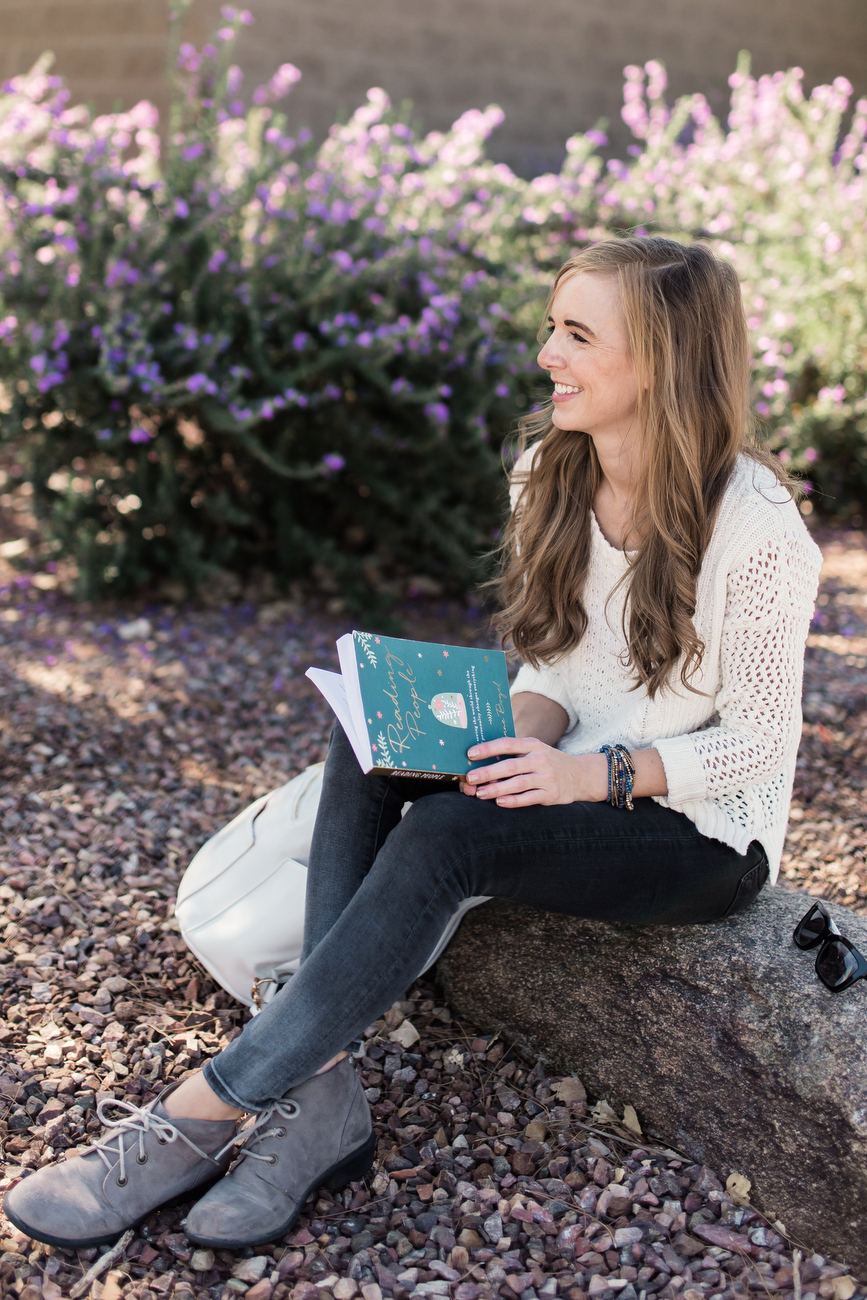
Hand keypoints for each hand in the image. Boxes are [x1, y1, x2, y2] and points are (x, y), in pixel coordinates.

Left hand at [460, 736, 608, 806]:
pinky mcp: (552, 794)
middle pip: (510, 766)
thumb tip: (481, 759)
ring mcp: (547, 777)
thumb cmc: (548, 762)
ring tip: (480, 793)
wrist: (581, 775)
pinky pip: (529, 798)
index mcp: (533, 745)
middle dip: (488, 772)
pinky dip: (514, 801)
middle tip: (470, 778)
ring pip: (518, 784)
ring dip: (497, 789)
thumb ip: (514, 753)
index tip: (470, 754)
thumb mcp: (535, 750)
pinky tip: (500, 802)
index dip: (488, 748)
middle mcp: (540, 759)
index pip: (507, 744)